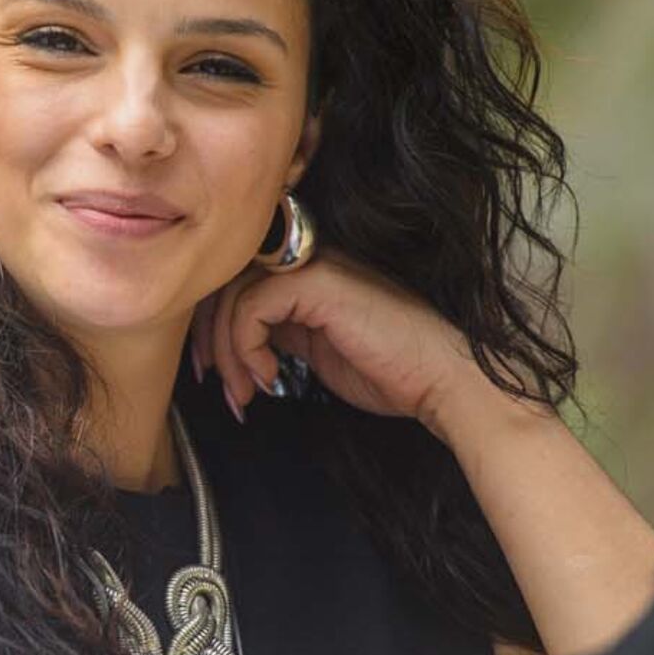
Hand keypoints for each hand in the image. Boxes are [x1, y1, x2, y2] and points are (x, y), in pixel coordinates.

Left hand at [189, 251, 512, 440]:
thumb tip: (232, 345)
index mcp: (307, 274)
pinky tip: (268, 377)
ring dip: (228, 353)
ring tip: (245, 394)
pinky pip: (252, 306)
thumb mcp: (316, 351)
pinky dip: (246, 347)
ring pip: (233, 296)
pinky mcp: (317, 282)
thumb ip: (278, 334)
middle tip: (216, 385)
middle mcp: (306, 261)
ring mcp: (313, 266)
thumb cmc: (391, 372)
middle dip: (209, 339)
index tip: (211, 373)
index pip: (236, 282)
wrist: (443, 380)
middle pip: (226, 284)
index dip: (212, 325)